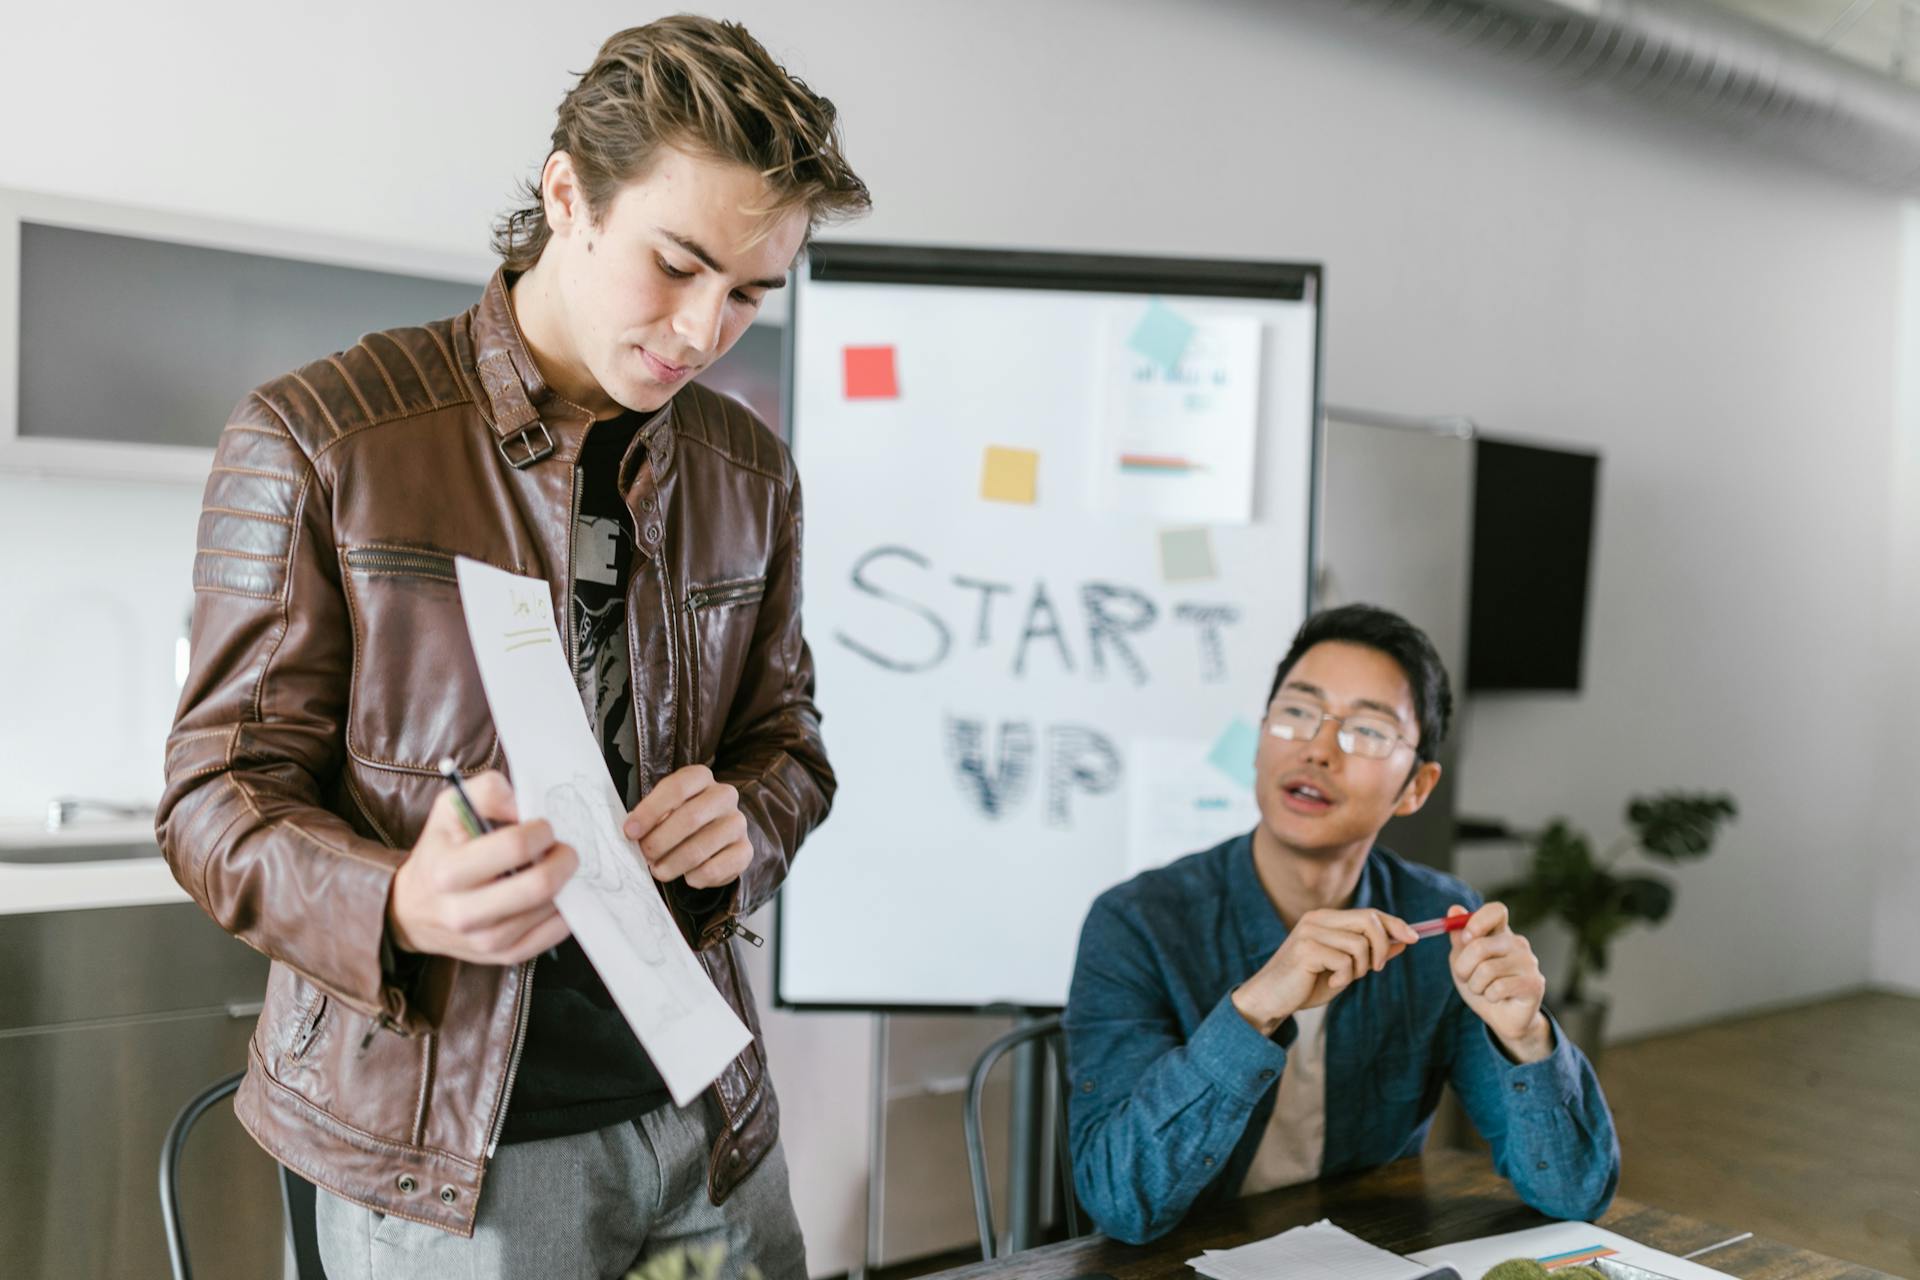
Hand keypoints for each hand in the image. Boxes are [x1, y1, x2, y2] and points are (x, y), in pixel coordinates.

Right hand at [387, 771, 577, 964]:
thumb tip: (525, 804)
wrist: (414, 908)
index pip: (515, 846)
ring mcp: (486, 940)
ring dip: (564, 884)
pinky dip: (564, 911)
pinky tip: (555, 895)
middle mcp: (464, 911)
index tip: (543, 827)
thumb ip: (488, 791)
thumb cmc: (440, 850)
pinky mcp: (504, 956)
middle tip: (562, 848)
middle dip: (564, 859)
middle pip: (540, 884)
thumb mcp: (450, 808)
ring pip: (551, 909)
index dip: (541, 831)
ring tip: (552, 868)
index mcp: (448, 870)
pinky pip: (553, 933)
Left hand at [623, 764, 750, 889]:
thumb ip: (649, 815)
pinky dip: (694, 877)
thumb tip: (633, 831)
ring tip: (659, 870)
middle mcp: (724, 796)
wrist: (713, 838)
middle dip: (660, 841)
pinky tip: (687, 876)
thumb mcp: (662, 808)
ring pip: (700, 848)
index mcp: (701, 777)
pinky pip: (715, 869)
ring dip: (672, 864)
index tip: (630, 832)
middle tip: (645, 855)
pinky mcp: (744, 851)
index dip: (650, 811)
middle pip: (690, 818)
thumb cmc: (678, 818)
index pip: (676, 788)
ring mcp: (737, 823)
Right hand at [1232, 908, 1420, 1034]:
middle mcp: (1317, 919)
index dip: (1394, 924)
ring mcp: (1310, 932)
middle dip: (1381, 946)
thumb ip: (1369, 953)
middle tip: (1374, 969)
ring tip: (1342, 979)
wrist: (1271, 999)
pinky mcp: (1306, 949)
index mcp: (1325, 918)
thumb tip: (1401, 941)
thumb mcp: (1344, 969)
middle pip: (1368, 920)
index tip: (1413, 938)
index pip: (1368, 913)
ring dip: (1359, 968)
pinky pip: (1345, 961)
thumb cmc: (1305, 984)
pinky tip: (1329, 982)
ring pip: (1360, 944)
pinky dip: (1344, 977)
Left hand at [1447, 902, 1552, 1061]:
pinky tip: (1496, 998)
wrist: (1501, 1018)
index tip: (1465, 938)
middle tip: (1465, 977)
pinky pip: (1498, 988)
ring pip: (1486, 969)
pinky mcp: (1534, 983)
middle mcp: (1518, 944)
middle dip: (1463, 966)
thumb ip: (1459, 938)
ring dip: (1475, 985)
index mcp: (1501, 933)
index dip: (1477, 921)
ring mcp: (1529, 963)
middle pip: (1480, 945)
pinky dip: (1489, 996)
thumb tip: (1454, 909)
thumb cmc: (1481, 985)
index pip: (1496, 911)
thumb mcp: (1463, 961)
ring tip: (1483, 989)